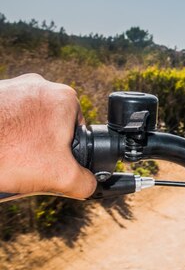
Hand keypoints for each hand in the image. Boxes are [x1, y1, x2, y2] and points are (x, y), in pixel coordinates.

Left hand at [0, 74, 95, 198]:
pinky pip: (1, 119)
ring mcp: (9, 86)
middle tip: (26, 166)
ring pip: (22, 123)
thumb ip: (86, 183)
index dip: (65, 153)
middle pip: (48, 126)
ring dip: (17, 143)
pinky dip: (0, 137)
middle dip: (39, 148)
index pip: (76, 131)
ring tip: (5, 161)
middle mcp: (38, 85)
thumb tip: (90, 185)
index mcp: (64, 98)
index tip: (49, 164)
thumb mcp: (61, 177)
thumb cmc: (9, 153)